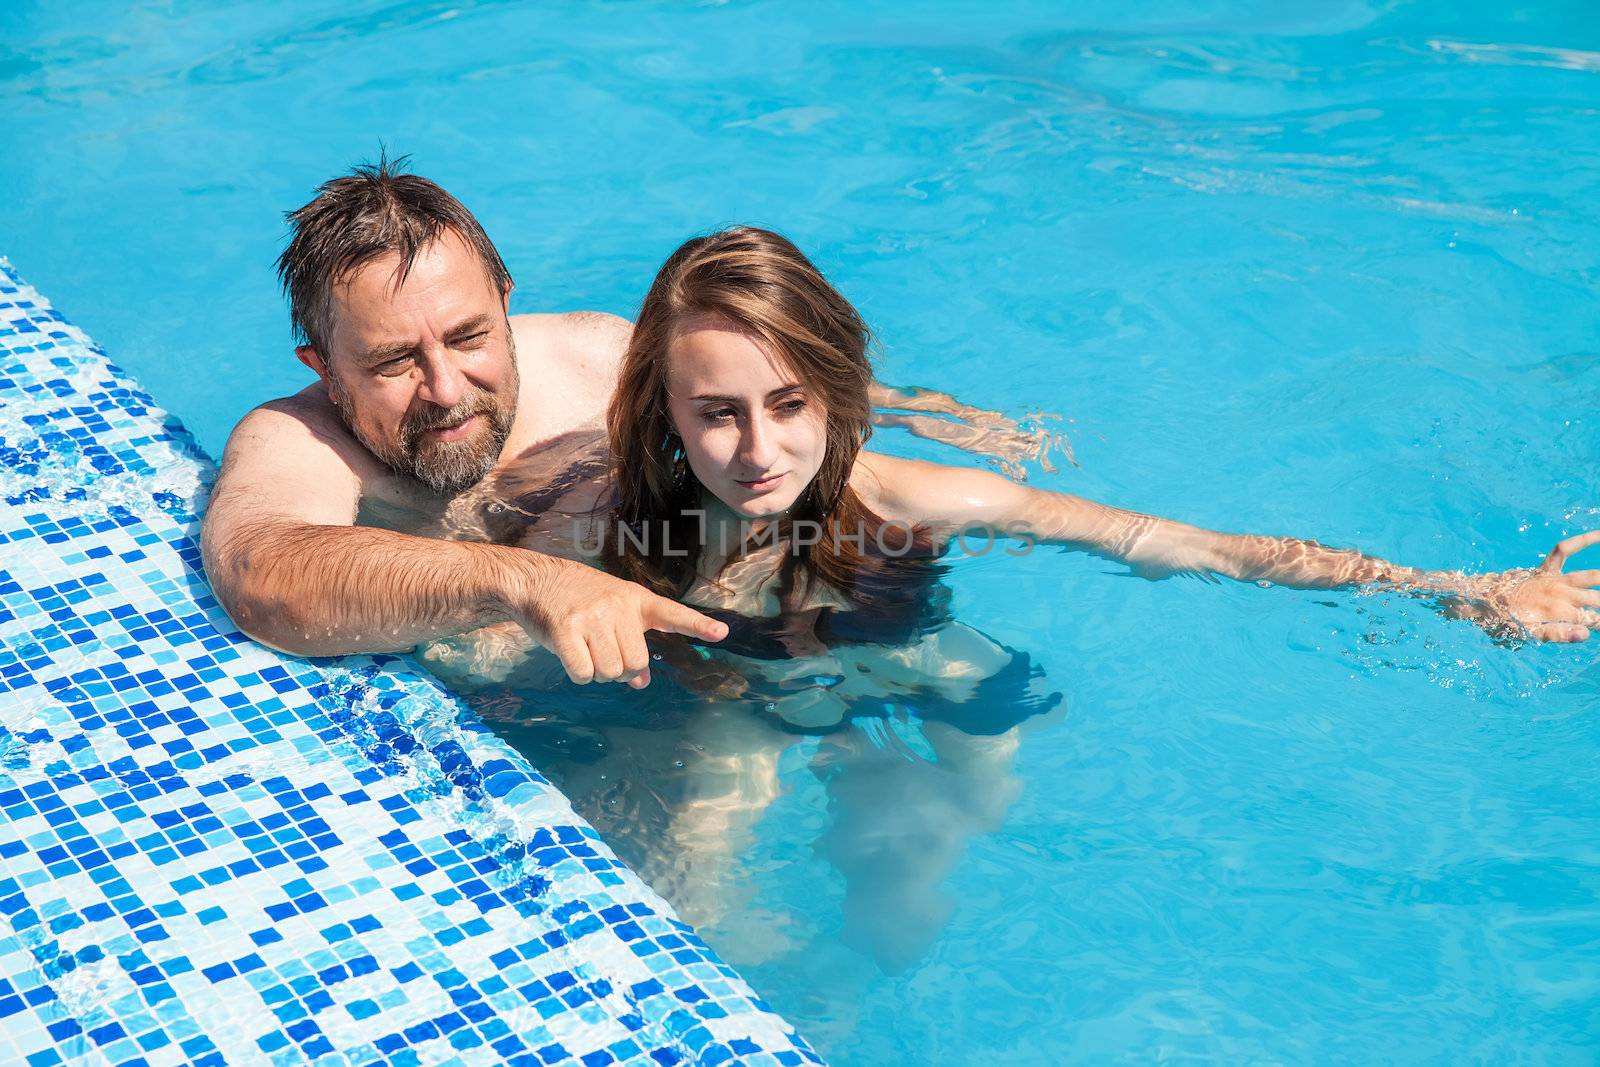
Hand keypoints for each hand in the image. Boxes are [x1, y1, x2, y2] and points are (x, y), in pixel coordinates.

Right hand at [513, 558, 727, 687]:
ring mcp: (593, 617)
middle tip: (603, 654)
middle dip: (621, 670)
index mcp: (636, 600)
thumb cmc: (578, 601)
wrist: (536, 580)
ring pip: (611, 672)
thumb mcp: (612, 615)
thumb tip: (641, 682)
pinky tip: (572, 656)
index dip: (698, 625)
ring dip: (599, 674)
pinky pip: (584, 673)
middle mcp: (618, 606)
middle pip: (636, 662)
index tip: (722, 633)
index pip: (673, 613)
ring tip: (586, 651)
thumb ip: (631, 644)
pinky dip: (580, 674)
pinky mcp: (566, 629)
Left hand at [1467, 529, 1599, 642]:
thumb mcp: (1528, 634)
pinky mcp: (1546, 568)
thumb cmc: (1503, 621)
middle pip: (1597, 599)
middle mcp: (1560, 594)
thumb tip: (1585, 634)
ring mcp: (1554, 579)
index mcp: (1558, 613)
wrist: (1479, 600)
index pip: (1594, 620)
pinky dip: (1584, 540)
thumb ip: (1557, 634)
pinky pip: (1565, 550)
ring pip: (1591, 576)